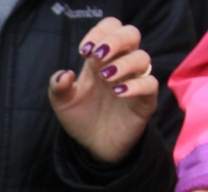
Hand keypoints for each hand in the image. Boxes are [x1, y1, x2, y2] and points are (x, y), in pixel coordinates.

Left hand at [47, 17, 158, 163]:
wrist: (94, 146)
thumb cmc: (81, 118)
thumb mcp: (62, 102)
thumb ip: (58, 86)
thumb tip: (64, 74)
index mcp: (101, 60)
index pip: (110, 29)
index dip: (99, 32)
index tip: (84, 51)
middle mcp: (121, 65)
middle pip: (131, 34)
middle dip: (115, 39)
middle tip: (98, 55)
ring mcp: (134, 81)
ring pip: (142, 58)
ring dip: (124, 63)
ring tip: (106, 77)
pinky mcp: (145, 101)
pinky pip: (150, 84)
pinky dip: (135, 86)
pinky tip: (118, 92)